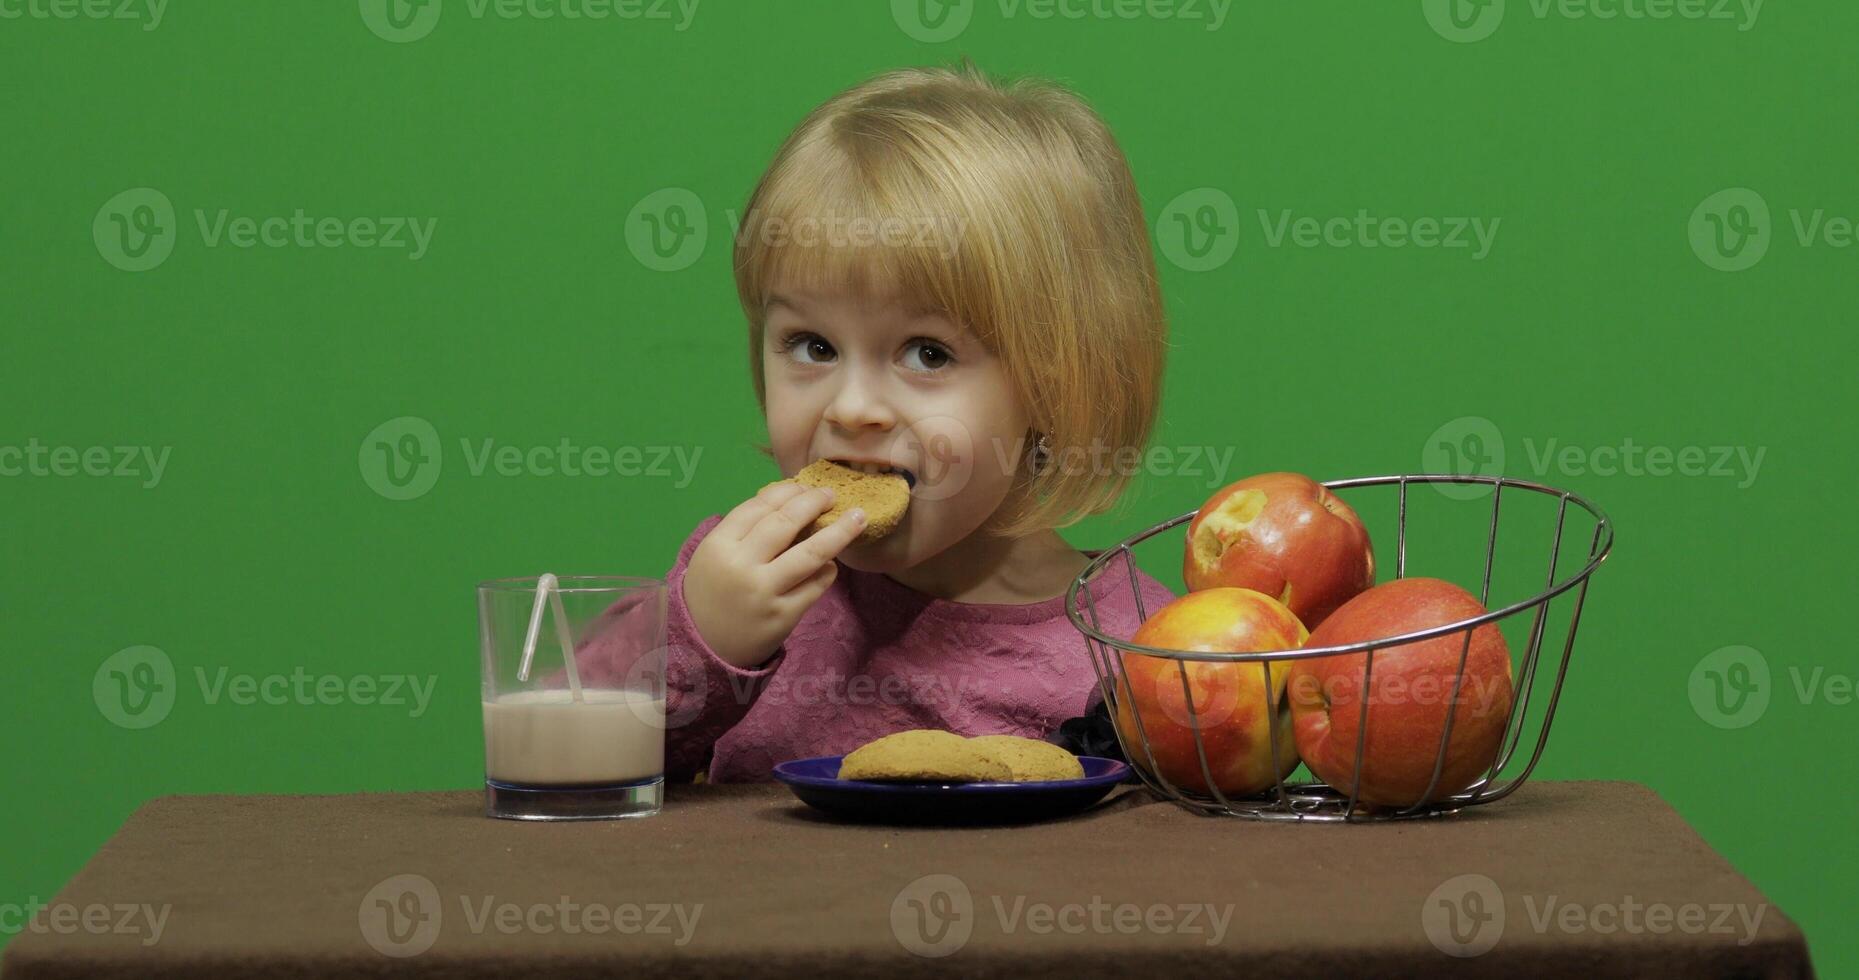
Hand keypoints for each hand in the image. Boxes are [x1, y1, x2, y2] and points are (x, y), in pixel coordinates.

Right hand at [683, 481, 867, 668]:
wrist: (704, 645)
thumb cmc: (713, 590)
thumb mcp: (714, 554)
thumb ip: (745, 529)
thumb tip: (791, 498)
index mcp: (719, 545)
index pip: (759, 506)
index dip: (787, 491)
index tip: (806, 486)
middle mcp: (741, 566)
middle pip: (786, 523)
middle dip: (813, 502)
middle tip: (831, 495)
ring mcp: (764, 593)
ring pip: (810, 554)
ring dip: (839, 532)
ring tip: (858, 518)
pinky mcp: (783, 616)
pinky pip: (815, 585)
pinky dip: (828, 570)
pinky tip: (831, 563)